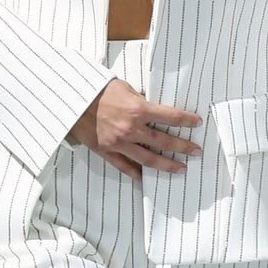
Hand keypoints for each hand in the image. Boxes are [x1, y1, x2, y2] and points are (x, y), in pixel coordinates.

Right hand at [67, 80, 201, 180]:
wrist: (70, 100)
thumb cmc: (97, 90)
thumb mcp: (124, 88)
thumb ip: (140, 100)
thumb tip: (153, 110)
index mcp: (138, 110)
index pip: (171, 116)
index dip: (187, 120)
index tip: (197, 123)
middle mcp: (131, 129)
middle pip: (164, 142)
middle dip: (183, 147)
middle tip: (196, 151)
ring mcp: (119, 143)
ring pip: (149, 159)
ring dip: (167, 165)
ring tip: (180, 169)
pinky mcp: (106, 152)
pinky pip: (125, 167)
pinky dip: (138, 174)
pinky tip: (147, 179)